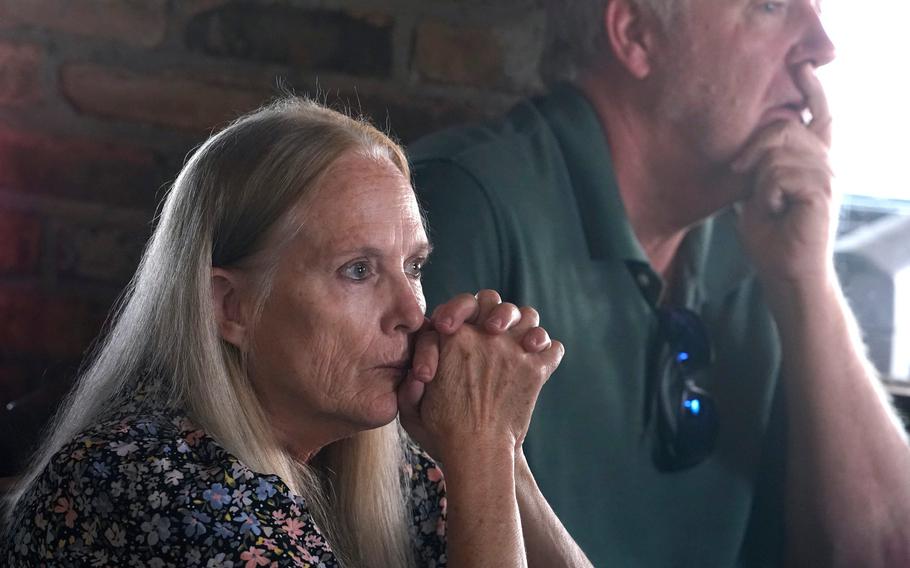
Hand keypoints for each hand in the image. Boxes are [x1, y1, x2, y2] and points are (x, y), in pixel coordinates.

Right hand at [398, 290, 562, 460]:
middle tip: (492, 330)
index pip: (463, 303)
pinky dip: (547, 351)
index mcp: (453, 338)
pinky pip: (552, 347)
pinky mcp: (537, 369)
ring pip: (529, 317)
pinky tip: (538, 360)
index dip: (460, 312)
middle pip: (495, 301)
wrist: (477, 453)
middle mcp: (485, 336)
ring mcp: (514, 350)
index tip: (456, 331)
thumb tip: (419, 371)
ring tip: (522, 343)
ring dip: (526, 326)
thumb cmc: (442, 434)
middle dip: (495, 310)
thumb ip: (410, 386)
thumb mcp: (412, 409)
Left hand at [733, 63, 835, 292]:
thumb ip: (759, 167)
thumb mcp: (757, 195)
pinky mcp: (820, 191)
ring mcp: (826, 175)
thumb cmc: (771, 239)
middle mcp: (825, 163)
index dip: (813, 90)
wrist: (787, 273)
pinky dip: (766, 194)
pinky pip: (778, 174)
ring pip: (778, 151)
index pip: (820, 117)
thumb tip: (749, 147)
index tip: (804, 66)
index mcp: (813, 161)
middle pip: (785, 127)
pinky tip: (776, 211)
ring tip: (768, 204)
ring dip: (759, 179)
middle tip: (738, 172)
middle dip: (753, 146)